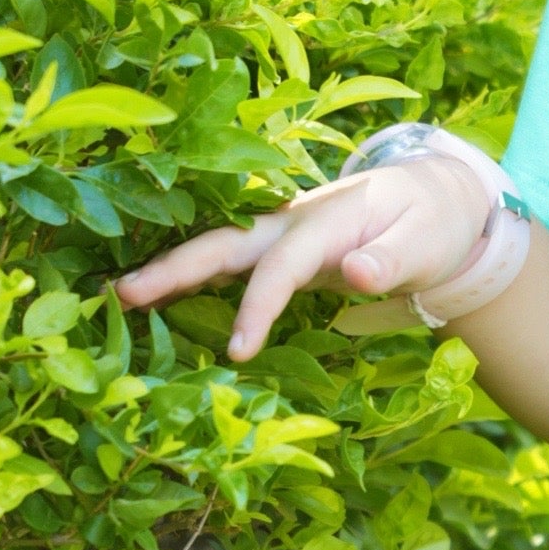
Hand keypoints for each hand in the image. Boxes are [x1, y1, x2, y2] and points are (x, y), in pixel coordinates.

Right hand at [116, 152, 495, 362]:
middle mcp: (290, 219)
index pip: (281, 266)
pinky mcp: (274, 248)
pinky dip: (189, 277)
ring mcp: (278, 232)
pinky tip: (153, 301)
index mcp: (325, 219)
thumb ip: (391, 259)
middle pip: (224, 244)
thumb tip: (354, 272)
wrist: (432, 197)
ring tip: (116, 297)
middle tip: (122, 296)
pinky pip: (225, 263)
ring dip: (168, 271)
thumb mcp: (425, 241)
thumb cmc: (430, 223)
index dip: (256, 307)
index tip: (236, 351)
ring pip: (215, 249)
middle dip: (174, 269)